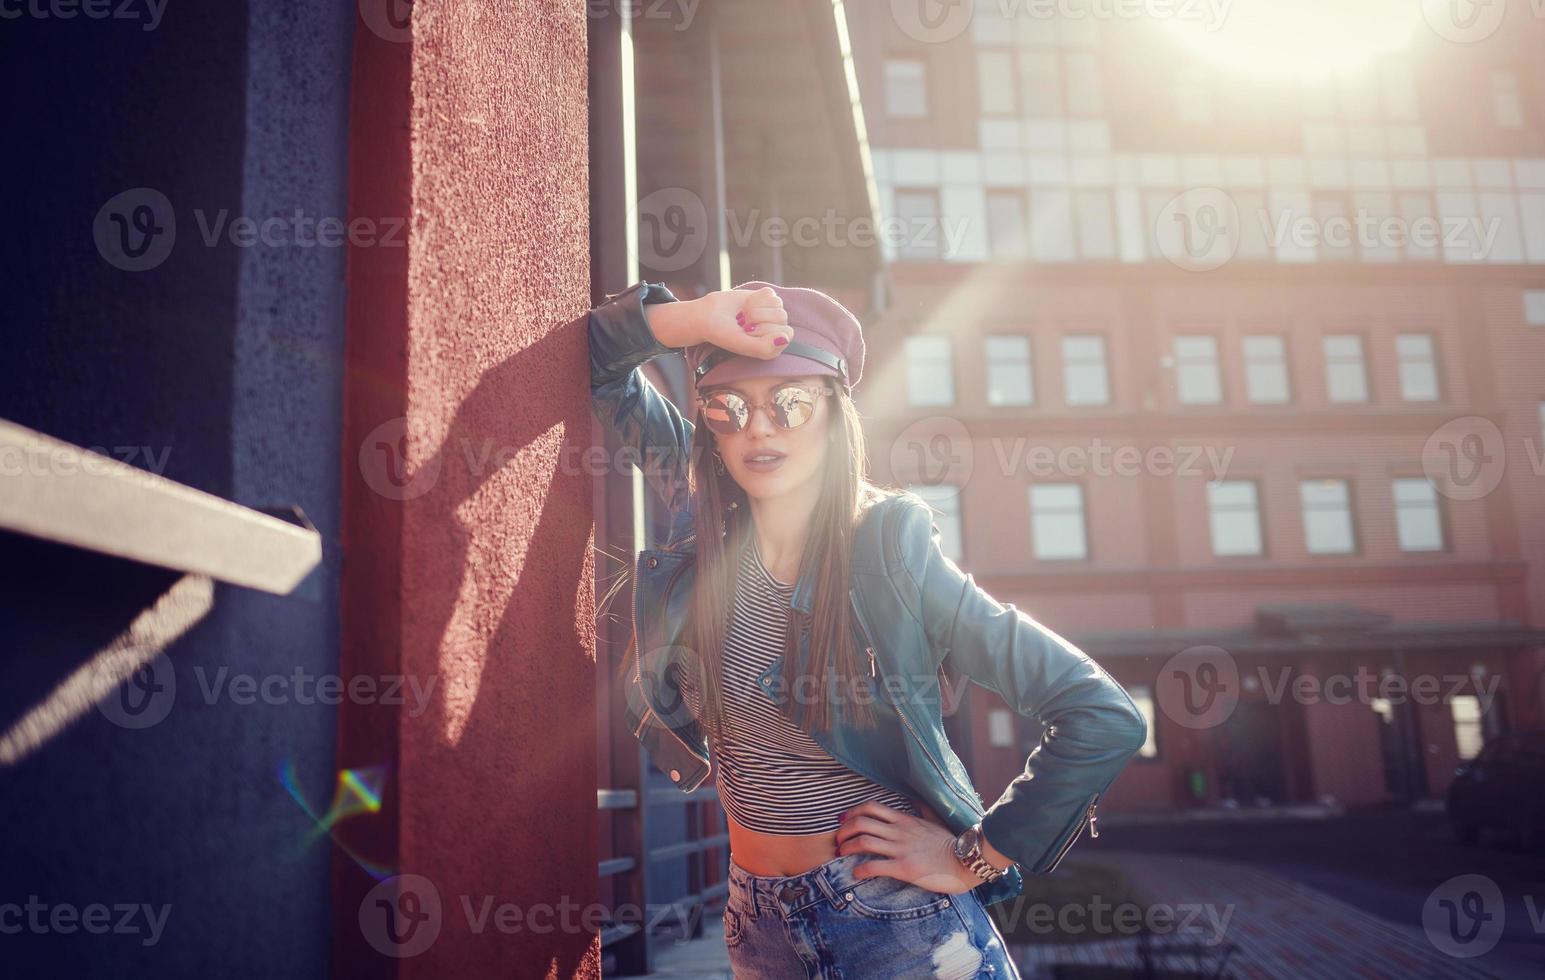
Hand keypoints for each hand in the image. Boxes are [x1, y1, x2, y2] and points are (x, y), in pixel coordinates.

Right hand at [645, 286, 789, 352]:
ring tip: (744, 315)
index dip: (766, 330)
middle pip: (782, 317)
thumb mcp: (742, 344)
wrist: (708, 316)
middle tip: (743, 324)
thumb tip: (786, 338)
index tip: (748, 333)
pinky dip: (755, 298)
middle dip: (758, 318)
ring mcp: (772, 314)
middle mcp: (776, 330)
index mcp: (773, 346)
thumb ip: (764, 347)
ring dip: (755, 308)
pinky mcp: (766, 299)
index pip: (786, 333)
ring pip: (777, 304)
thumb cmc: (724, 334)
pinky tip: (745, 306)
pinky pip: (770, 294)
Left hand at [833, 801, 989, 894]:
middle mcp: (899, 831)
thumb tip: (914, 798)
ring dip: (847, 847)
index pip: (870, 808)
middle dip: (843, 830)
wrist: (965, 861)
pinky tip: (856, 873)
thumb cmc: (950, 842)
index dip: (852, 813)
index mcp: (904, 819)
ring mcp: (901, 849)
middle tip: (838, 840)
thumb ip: (922, 808)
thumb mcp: (935, 820)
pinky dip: (861, 869)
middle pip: (861, 823)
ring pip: (864, 842)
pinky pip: (875, 866)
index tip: (843, 820)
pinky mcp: (904, 868)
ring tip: (841, 854)